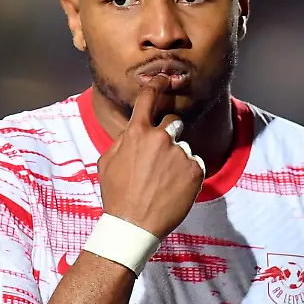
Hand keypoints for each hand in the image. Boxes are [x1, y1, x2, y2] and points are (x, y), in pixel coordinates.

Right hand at [97, 74, 205, 237]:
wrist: (134, 225)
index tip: (164, 78)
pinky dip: (187, 174)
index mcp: (138, 133)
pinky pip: (194, 164)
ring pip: (182, 148)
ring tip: (162, 183)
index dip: (157, 85)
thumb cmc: (117, 194)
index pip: (149, 98)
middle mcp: (161, 138)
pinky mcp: (196, 169)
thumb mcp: (107, 162)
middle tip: (158, 161)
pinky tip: (173, 188)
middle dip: (168, 135)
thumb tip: (134, 129)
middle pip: (173, 123)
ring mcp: (181, 153)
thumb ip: (124, 140)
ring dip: (176, 160)